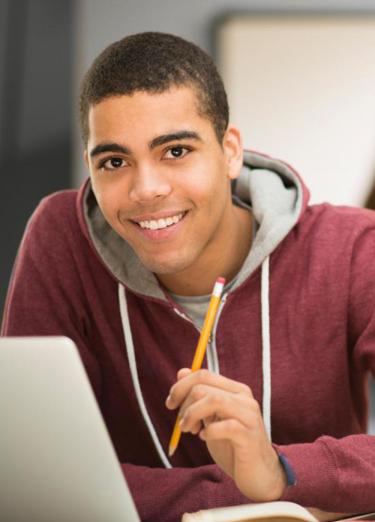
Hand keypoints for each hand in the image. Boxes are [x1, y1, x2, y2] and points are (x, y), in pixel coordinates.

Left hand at [166, 368, 286, 501]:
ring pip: (214, 400)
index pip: (203, 374)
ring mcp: (249, 416)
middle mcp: (244, 398)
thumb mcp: (211, 417)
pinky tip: (205, 438)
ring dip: (193, 414)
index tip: (170, 403)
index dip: (181, 386)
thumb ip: (199, 395)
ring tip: (188, 430)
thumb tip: (182, 372)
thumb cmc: (232, 445)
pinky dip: (210, 431)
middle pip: (204, 386)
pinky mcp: (250, 436)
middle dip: (184, 403)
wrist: (259, 473)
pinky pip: (227, 426)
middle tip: (182, 424)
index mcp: (235, 389)